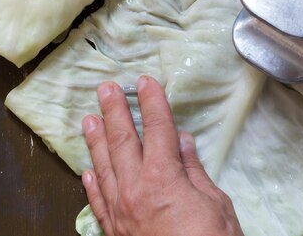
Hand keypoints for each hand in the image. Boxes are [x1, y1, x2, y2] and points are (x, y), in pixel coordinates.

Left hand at [81, 75, 243, 235]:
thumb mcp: (214, 203)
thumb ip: (192, 170)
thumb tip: (182, 142)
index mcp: (163, 177)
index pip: (157, 129)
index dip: (152, 102)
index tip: (146, 82)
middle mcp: (135, 189)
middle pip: (123, 141)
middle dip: (114, 111)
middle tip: (106, 89)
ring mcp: (120, 211)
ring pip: (103, 167)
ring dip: (96, 141)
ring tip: (88, 120)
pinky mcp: (114, 231)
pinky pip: (97, 202)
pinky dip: (92, 184)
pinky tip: (87, 171)